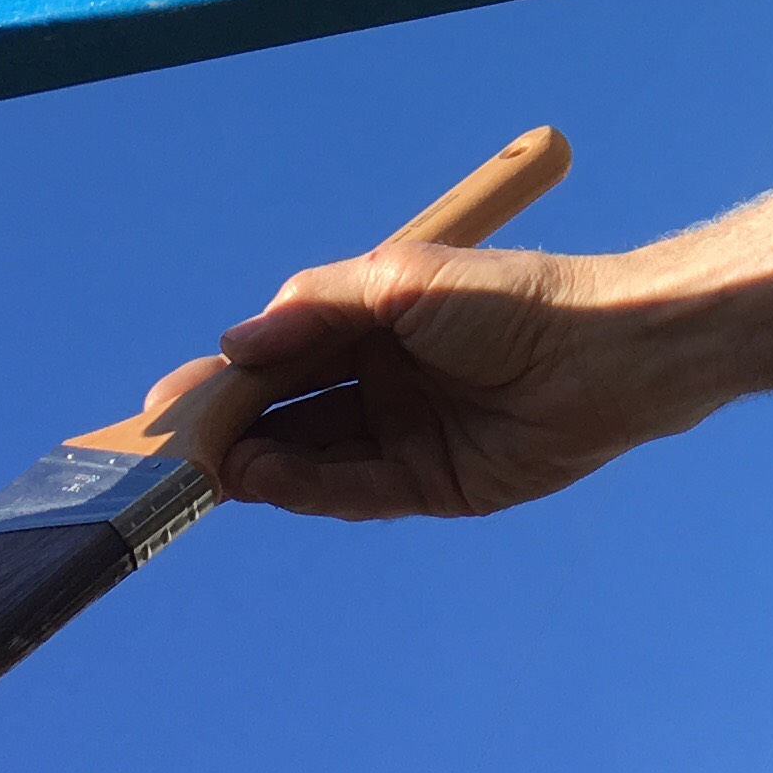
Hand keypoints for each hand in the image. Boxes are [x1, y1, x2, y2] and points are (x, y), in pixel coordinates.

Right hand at [207, 243, 713, 520]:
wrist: (605, 352)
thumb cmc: (510, 299)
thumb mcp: (403, 280)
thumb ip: (317, 307)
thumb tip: (236, 342)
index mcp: (376, 325)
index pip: (285, 355)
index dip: (228, 377)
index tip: (167, 398)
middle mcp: (386, 382)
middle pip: (291, 412)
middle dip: (232, 428)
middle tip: (171, 447)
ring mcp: (408, 436)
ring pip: (316, 457)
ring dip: (262, 463)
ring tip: (211, 467)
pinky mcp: (435, 486)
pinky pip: (357, 492)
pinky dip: (308, 489)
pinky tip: (265, 479)